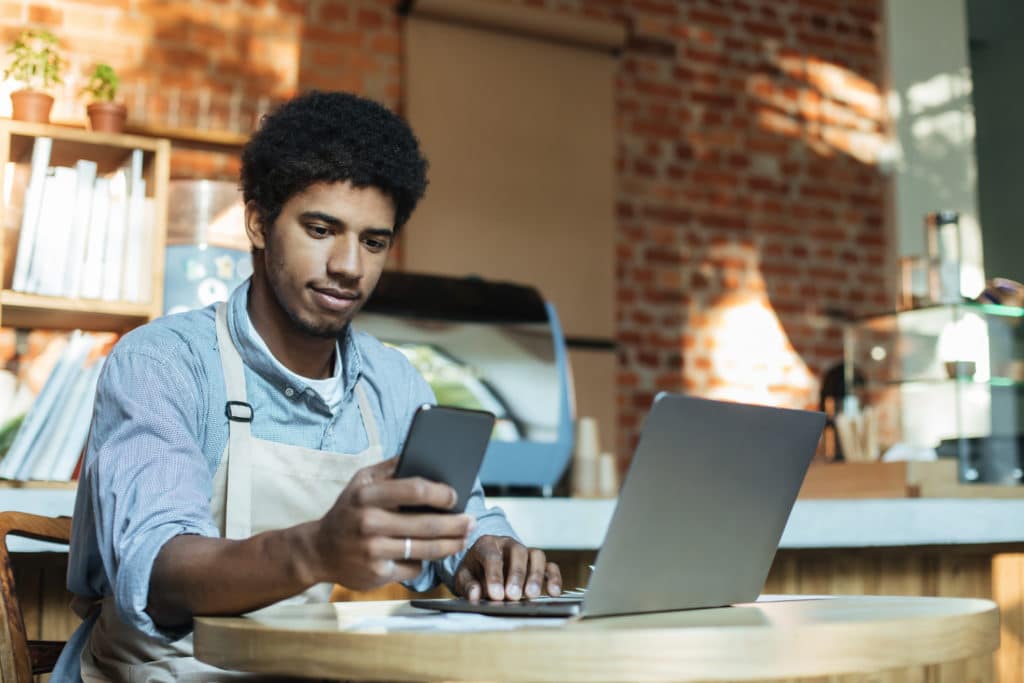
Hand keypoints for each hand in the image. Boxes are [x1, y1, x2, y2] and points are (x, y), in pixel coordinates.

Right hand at [312, 457, 474, 590]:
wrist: (317, 550)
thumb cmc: (349, 510)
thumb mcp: (361, 481)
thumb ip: (390, 467)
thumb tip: (424, 453)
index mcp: (366, 494)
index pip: (414, 489)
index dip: (440, 493)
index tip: (455, 496)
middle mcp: (368, 523)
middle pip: (426, 524)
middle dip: (455, 524)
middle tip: (472, 521)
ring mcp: (372, 551)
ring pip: (424, 549)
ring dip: (451, 545)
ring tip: (463, 538)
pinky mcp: (376, 574)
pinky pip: (412, 567)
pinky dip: (424, 561)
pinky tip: (432, 553)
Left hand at [454, 535, 561, 601]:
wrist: (481, 567)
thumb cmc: (473, 572)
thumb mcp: (463, 577)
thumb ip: (468, 585)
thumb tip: (475, 595)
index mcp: (487, 544)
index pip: (492, 556)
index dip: (494, 576)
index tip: (496, 595)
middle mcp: (508, 544)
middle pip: (518, 552)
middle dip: (516, 575)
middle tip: (513, 596)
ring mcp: (525, 552)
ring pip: (536, 556)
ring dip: (535, 576)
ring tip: (531, 595)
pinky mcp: (537, 563)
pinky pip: (550, 566)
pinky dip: (554, 578)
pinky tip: (554, 593)